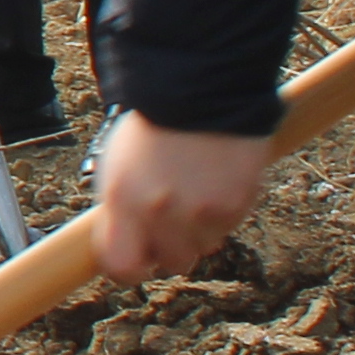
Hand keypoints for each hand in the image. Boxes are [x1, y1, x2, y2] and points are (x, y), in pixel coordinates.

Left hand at [90, 116, 269, 278]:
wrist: (200, 89)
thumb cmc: (152, 126)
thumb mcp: (117, 166)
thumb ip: (120, 211)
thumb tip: (128, 246)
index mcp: (123, 200)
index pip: (122, 266)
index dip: (129, 266)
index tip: (136, 256)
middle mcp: (162, 211)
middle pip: (171, 263)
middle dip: (170, 246)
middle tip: (171, 217)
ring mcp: (203, 209)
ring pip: (204, 246)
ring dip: (200, 228)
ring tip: (194, 188)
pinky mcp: (237, 202)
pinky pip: (229, 225)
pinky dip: (223, 210)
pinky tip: (215, 179)